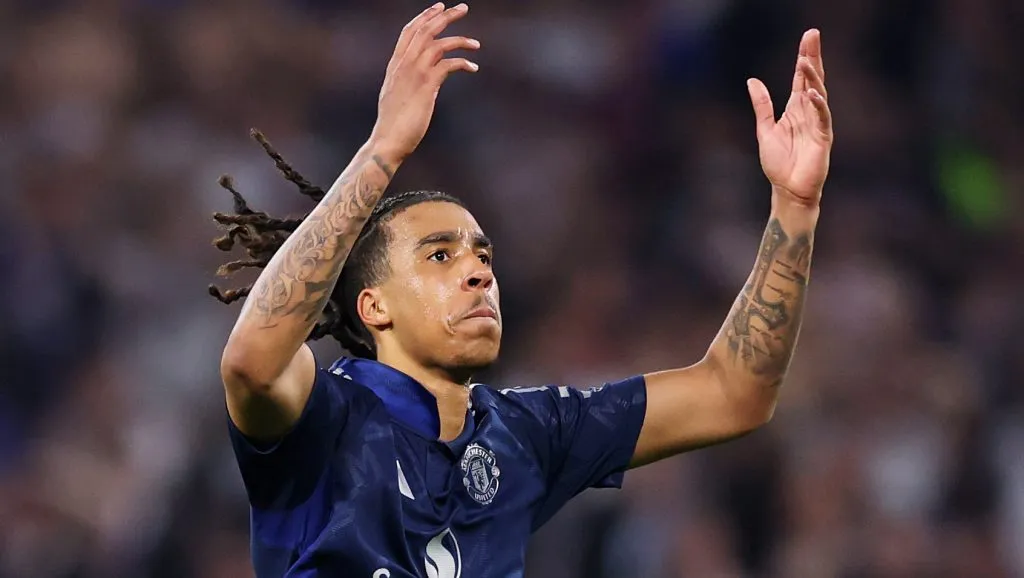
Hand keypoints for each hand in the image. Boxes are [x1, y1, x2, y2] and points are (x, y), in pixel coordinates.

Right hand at [370, 3, 479, 162]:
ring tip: (476, 44)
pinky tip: (472, 68)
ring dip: (460, 40)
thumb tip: (427, 81)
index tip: (439, 7)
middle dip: (445, 16)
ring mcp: (415, 73)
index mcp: (395, 64)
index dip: (425, 16)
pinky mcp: (427, 86)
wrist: (388, 140)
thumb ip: (409, 82)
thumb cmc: (393, 122)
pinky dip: (463, 63)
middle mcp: (404, 64)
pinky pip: (448, 65)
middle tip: (463, 8)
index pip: (410, 31)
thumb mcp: (397, 94)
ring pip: (439, 44)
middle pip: (426, 30)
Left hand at [747, 29, 832, 205]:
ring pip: (818, 94)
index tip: (807, 38)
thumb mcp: (764, 130)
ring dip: (813, 77)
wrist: (788, 190)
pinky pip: (822, 118)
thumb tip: (753, 81)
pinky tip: (811, 93)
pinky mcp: (823, 139)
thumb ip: (762, 105)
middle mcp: (809, 113)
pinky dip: (817, 105)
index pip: (801, 79)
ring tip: (806, 60)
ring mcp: (818, 124)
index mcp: (795, 110)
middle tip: (812, 36)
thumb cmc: (779, 164)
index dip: (804, 58)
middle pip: (813, 80)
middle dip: (813, 58)